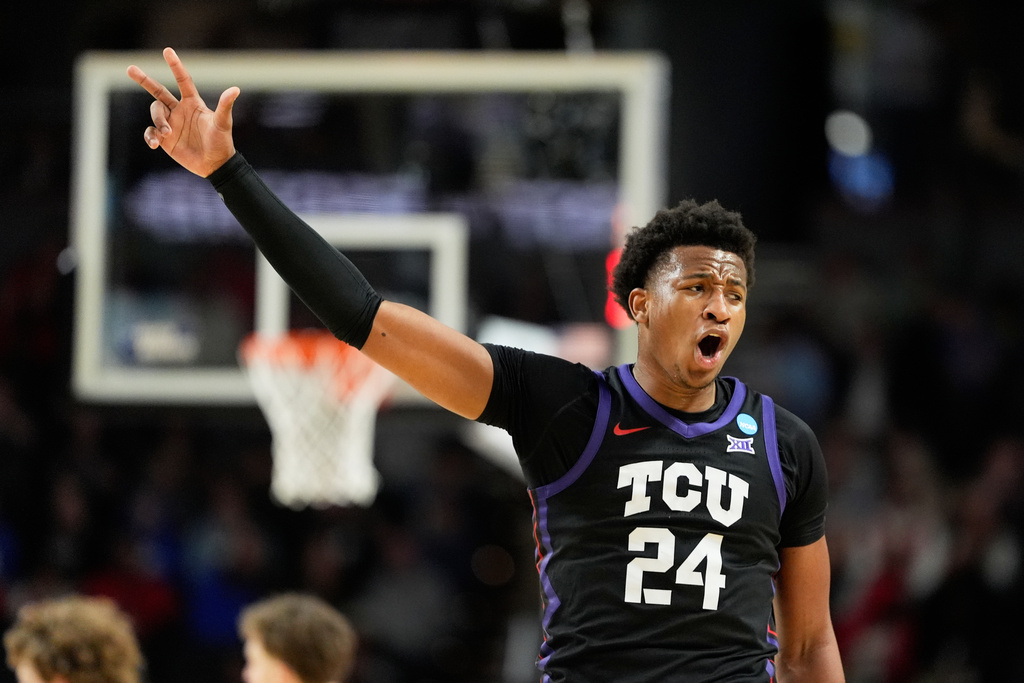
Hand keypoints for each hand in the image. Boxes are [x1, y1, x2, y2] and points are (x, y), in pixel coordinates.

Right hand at [126, 47, 238, 176]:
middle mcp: (179, 110)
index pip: (182, 81)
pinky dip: (150, 136)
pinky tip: (156, 144)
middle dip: (144, 80)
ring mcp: (171, 123)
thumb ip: (225, 106)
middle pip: (158, 91)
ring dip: (158, 121)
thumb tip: (235, 89)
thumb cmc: (221, 142)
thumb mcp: (222, 123)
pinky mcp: (165, 139)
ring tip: (167, 133)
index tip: (167, 51)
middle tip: (130, 69)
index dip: (176, 66)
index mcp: (192, 103)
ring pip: (155, 113)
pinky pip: (151, 132)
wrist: (215, 165)